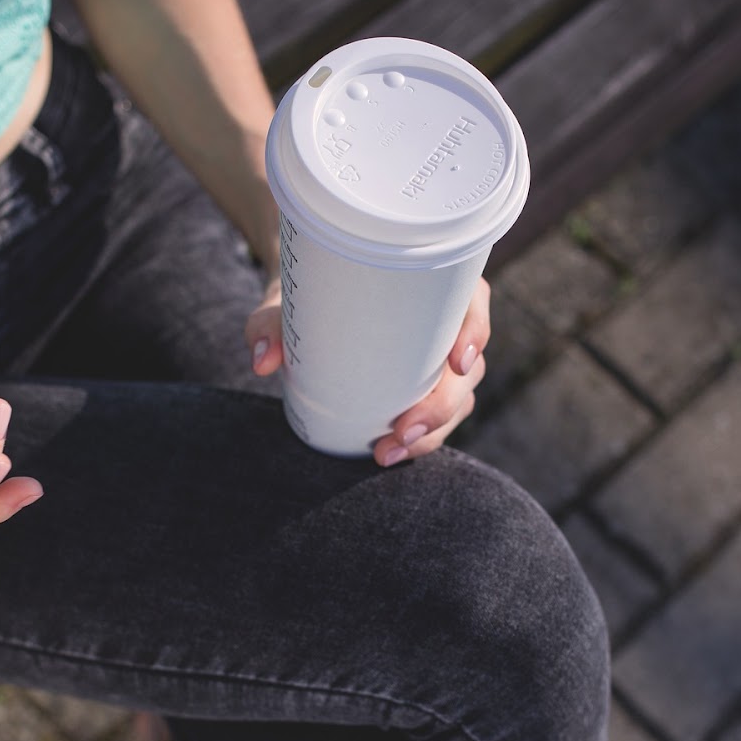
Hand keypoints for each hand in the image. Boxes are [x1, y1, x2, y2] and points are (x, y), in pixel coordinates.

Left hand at [243, 276, 491, 466]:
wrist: (302, 317)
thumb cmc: (303, 301)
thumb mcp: (282, 307)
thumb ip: (268, 324)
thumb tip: (264, 360)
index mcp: (428, 287)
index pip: (471, 301)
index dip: (475, 331)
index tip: (458, 363)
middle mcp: (443, 324)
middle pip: (467, 367)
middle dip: (443, 406)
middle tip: (404, 431)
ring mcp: (439, 363)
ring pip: (459, 399)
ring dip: (433, 432)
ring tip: (388, 451)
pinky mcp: (426, 392)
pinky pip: (440, 419)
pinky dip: (421, 440)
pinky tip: (391, 453)